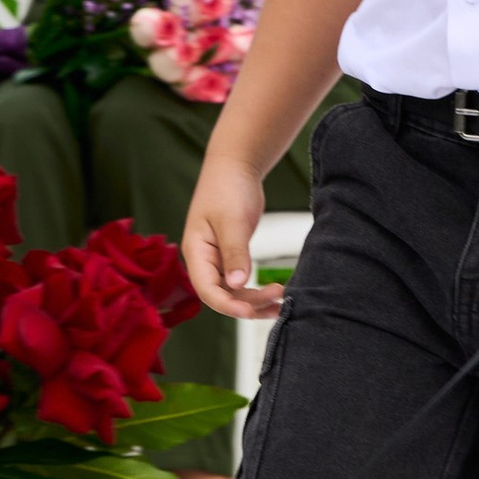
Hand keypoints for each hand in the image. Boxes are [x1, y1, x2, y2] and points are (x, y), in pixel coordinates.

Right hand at [182, 150, 278, 319]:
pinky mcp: (231, 256)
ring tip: (281, 303)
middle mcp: (203, 261)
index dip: (228, 305)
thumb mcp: (231, 221)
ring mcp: (217, 260)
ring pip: (233, 291)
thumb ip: (234, 253)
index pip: (207, 290)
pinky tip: (275, 293)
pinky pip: (241, 281)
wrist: (234, 167)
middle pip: (222, 295)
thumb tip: (236, 283)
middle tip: (277, 301)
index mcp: (196, 252)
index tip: (250, 311)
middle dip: (248, 303)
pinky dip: (256, 289)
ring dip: (255, 301)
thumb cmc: (228, 188)